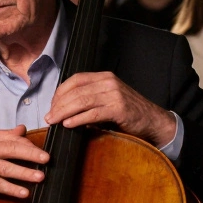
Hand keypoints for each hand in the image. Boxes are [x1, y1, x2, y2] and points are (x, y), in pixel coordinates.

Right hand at [0, 125, 48, 199]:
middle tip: (47, 159)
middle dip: (31, 154)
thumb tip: (22, 129)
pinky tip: (24, 192)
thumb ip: (5, 135)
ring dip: (25, 173)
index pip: (14, 139)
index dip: (31, 146)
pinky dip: (12, 189)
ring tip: (40, 177)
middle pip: (12, 150)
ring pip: (7, 168)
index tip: (43, 152)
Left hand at [45, 72, 175, 146]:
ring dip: (64, 112)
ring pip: (81, 101)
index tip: (51, 106)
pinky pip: (93, 113)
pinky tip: (68, 125)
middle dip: (58, 105)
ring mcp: (114, 94)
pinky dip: (78, 119)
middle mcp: (108, 82)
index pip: (74, 80)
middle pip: (75, 91)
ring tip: (53, 121)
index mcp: (104, 77)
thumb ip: (88, 99)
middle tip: (48, 117)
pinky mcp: (119, 109)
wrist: (153, 121)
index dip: (59, 93)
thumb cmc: (127, 112)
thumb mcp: (106, 99)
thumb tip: (61, 108)